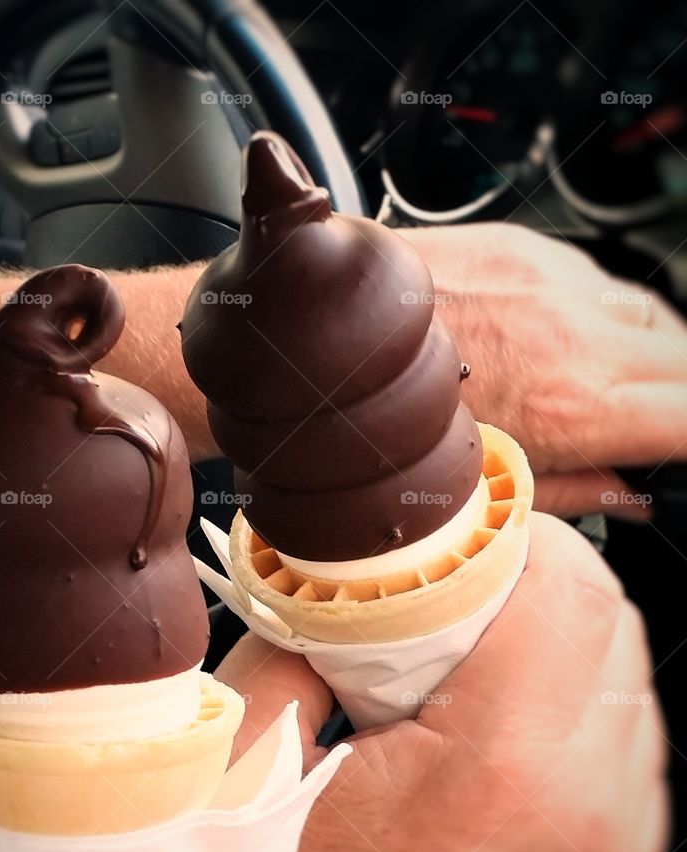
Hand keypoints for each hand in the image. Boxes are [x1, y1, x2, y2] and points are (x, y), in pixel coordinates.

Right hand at [217, 512, 667, 851]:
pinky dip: (568, 700)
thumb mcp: (253, 765)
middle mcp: (589, 813)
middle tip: (444, 589)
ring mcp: (618, 850)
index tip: (454, 532)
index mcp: (500, 776)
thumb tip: (324, 576)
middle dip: (527, 579)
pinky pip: (622, 739)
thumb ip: (291, 643)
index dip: (509, 534)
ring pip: (625, 675)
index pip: (565, 586)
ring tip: (460, 660)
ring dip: (550, 639)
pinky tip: (491, 719)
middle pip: (608, 619)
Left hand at [403, 222, 686, 519]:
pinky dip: (597, 311)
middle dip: (678, 392)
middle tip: (652, 422)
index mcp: (574, 405)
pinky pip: (595, 277)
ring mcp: (552, 280)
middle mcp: (576, 333)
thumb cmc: (377, 425)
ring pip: (650, 311)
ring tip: (609, 384)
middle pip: (686, 355)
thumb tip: (629, 496)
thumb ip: (576, 489)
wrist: (310, 345)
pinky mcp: (524, 246)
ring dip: (650, 349)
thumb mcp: (483, 488)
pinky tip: (559, 339)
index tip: (676, 445)